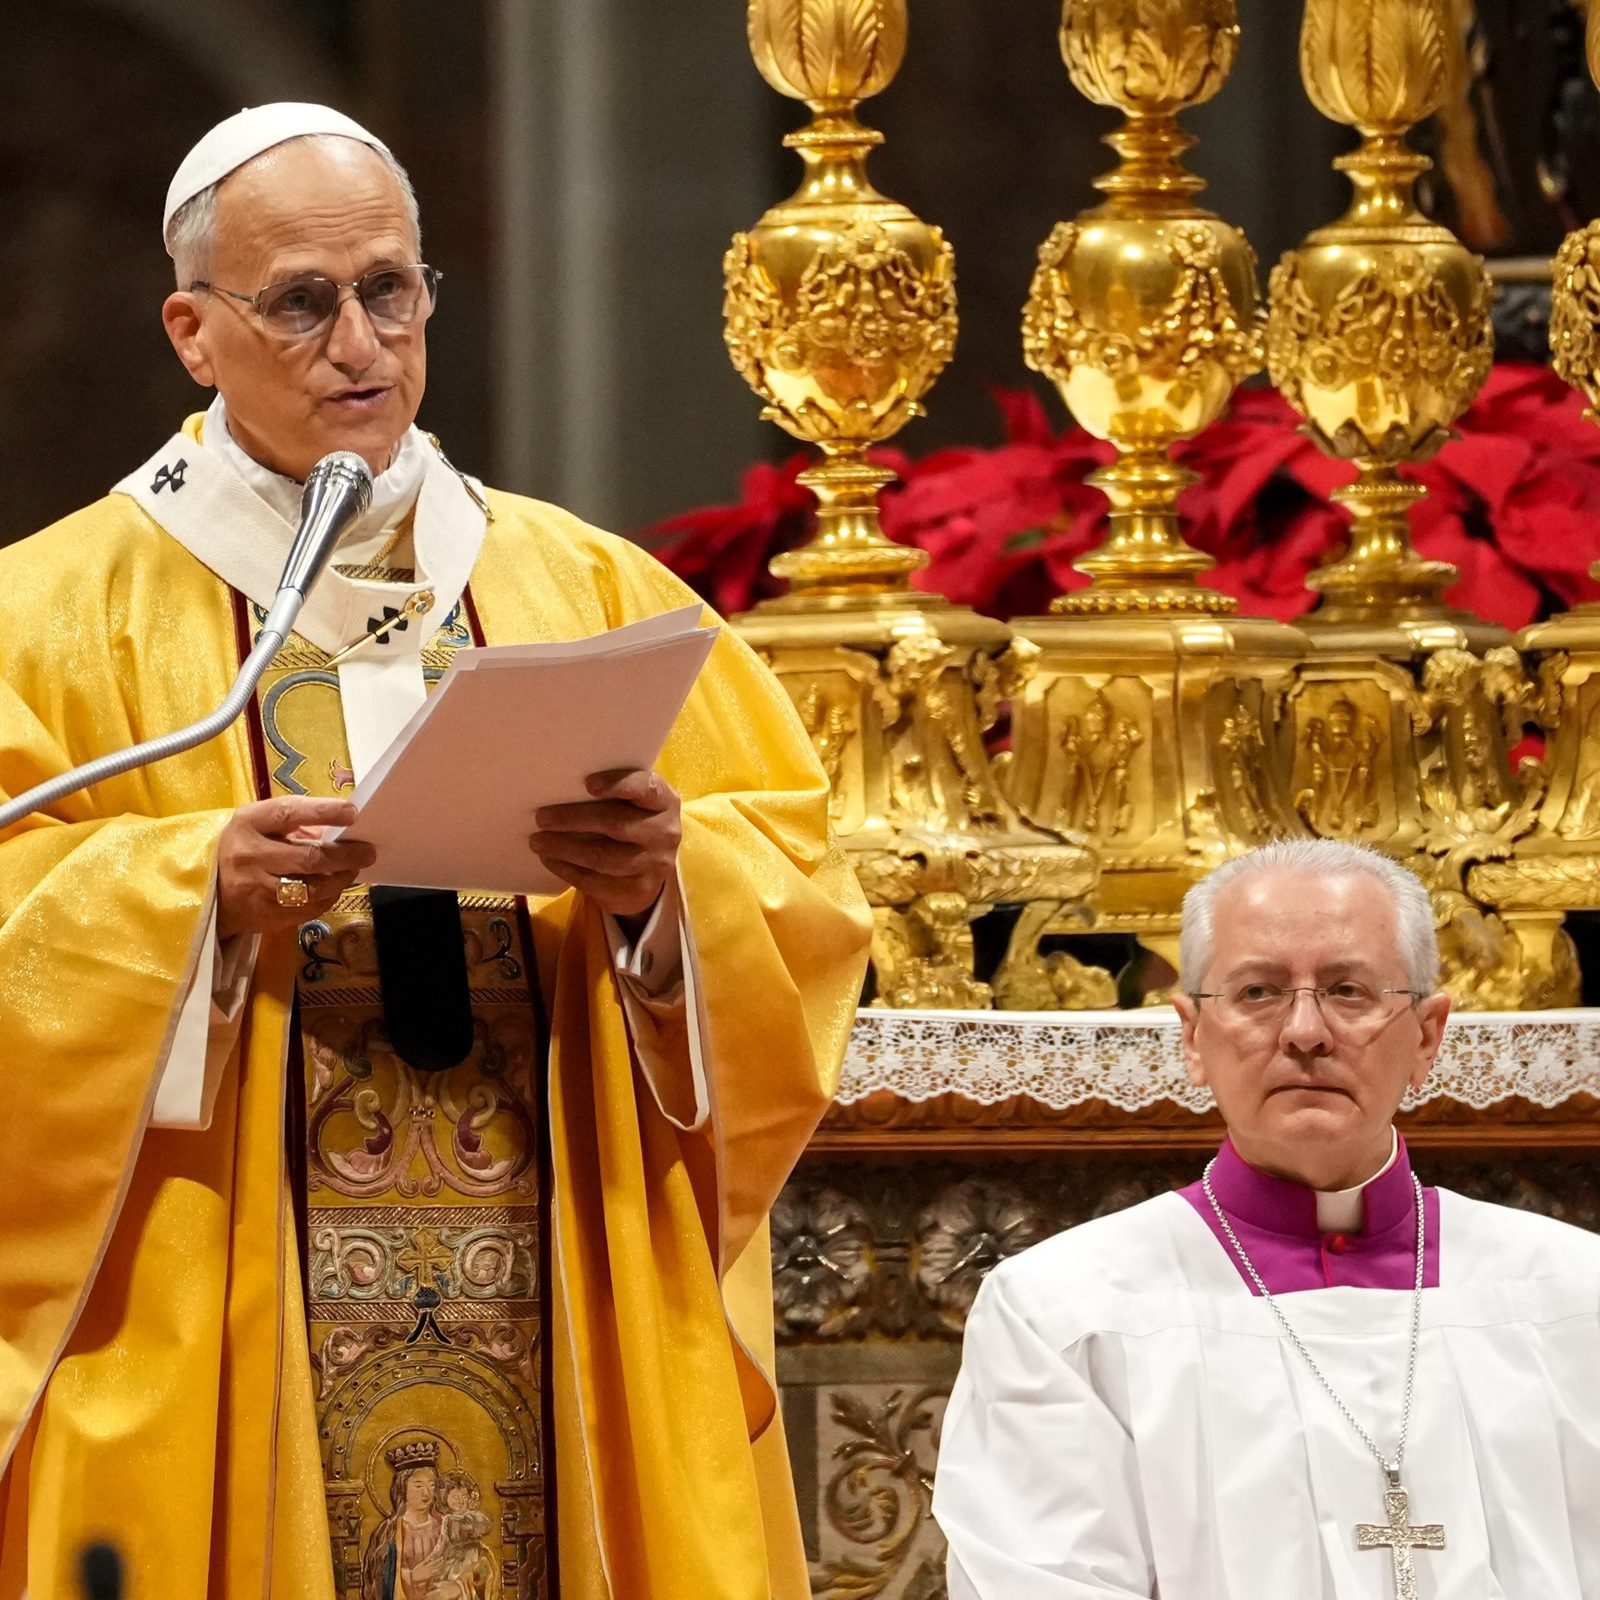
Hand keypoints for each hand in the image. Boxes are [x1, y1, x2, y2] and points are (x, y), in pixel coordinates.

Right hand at [217, 796, 377, 937]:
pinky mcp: (265, 915)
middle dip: (345, 856)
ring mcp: (257, 890)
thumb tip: (340, 827)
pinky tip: (333, 887)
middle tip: (367, 852)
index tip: (352, 813)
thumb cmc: (244, 847)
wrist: (207, 890)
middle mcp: (249, 856)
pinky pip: (309, 909)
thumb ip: (296, 822)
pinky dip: (328, 897)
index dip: (323, 811)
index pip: (288, 813)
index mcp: (248, 824)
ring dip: (341, 879)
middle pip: (308, 858)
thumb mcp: (259, 824)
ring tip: (352, 869)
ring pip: (313, 889)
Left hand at [529, 768, 680, 924]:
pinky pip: (596, 881)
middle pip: (616, 824)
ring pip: (603, 857)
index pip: (647, 788)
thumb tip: (560, 787)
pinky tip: (549, 859)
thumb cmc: (633, 823)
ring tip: (538, 841)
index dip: (618, 784)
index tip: (588, 784)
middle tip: (541, 817)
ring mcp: (653, 864)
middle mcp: (664, 833)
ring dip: (564, 848)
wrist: (650, 871)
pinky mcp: (637, 890)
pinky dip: (567, 869)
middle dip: (574, 819)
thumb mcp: (634, 804)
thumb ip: (613, 794)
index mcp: (665, 802)